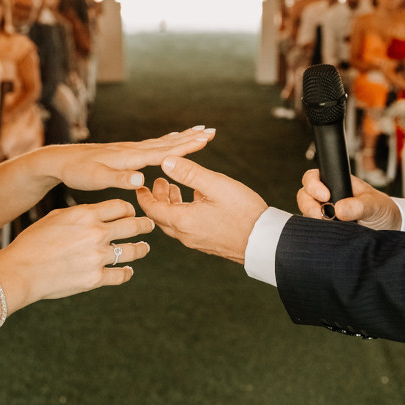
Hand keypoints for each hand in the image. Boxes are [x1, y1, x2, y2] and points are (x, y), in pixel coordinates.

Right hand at [0, 199, 152, 308]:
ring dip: (141, 248)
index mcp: (86, 214)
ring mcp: (98, 257)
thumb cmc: (33, 242)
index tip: (131, 213)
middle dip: (145, 224)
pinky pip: (121, 274)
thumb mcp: (56, 217)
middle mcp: (96, 233)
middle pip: (133, 225)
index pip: (121, 206)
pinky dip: (127, 272)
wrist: (21, 270)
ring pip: (133, 250)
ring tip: (144, 248)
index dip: (129, 209)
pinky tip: (128, 270)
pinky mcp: (95, 279)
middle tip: (149, 225)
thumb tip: (97, 213)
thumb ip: (80, 214)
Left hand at [50, 126, 214, 191]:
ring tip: (198, 130)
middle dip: (189, 138)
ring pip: (161, 143)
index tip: (204, 139)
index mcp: (130, 158)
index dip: (185, 147)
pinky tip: (171, 141)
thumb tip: (141, 180)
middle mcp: (132, 150)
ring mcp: (129, 149)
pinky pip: (152, 146)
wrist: (61, 161)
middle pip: (166, 144)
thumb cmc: (78, 172)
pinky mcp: (125, 152)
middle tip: (210, 130)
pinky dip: (166, 142)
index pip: (163, 153)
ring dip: (181, 138)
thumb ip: (119, 179)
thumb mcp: (96, 180)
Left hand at [135, 156, 265, 262]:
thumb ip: (189, 172)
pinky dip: (183, 212)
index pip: (152, 209)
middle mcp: (186, 234)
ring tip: (174, 187)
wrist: (265, 242)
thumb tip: (166, 161)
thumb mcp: (216, 185)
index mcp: (183, 220)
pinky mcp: (207, 243)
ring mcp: (196, 241)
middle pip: (161, 217)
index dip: (144, 196)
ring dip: (170, 205)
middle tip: (160, 181)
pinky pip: (187, 227)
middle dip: (157, 198)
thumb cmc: (243, 212)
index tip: (140, 185)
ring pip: (174, 223)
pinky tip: (196, 199)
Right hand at [296, 168, 401, 227]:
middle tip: (319, 216)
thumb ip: (359, 205)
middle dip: (308, 205)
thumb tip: (339, 209)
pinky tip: (328, 235)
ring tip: (327, 227)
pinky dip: (316, 233)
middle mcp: (327, 198)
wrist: (390, 230)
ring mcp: (324, 215)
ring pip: (306, 214)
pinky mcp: (325, 231)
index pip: (314, 177)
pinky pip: (313, 230)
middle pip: (304, 195)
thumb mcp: (375, 204)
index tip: (325, 196)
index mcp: (337, 184)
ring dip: (312, 220)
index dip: (313, 185)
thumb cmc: (382, 210)